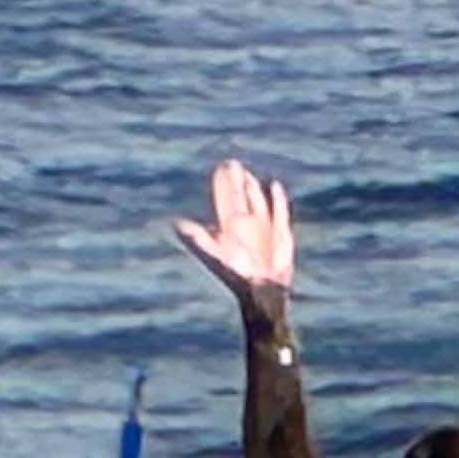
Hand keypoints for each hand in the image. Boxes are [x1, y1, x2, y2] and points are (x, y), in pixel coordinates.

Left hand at [176, 159, 300, 330]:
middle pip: (239, 199)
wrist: (262, 294)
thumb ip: (199, 240)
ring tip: (246, 175)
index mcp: (229, 229)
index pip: (225, 200)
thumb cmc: (237, 278)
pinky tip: (274, 186)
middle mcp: (245, 227)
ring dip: (252, 189)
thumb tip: (177, 225)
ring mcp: (263, 230)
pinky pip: (279, 212)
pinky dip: (278, 199)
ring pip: (257, 203)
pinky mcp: (280, 235)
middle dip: (235, 182)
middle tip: (232, 163)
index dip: (223, 184)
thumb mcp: (216, 256)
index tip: (222, 167)